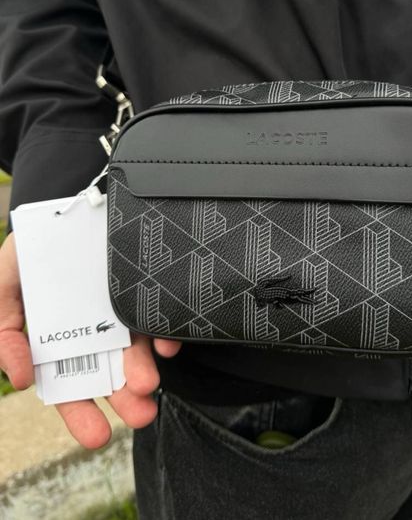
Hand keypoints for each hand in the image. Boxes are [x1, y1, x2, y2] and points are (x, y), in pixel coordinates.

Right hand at [0, 231, 180, 448]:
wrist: (67, 206)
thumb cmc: (32, 248)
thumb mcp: (5, 283)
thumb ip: (4, 329)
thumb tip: (21, 380)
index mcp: (57, 339)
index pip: (68, 386)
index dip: (79, 412)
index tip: (96, 435)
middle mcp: (92, 331)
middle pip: (108, 375)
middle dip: (123, 399)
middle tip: (139, 416)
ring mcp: (122, 311)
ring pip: (135, 349)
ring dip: (144, 371)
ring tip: (148, 385)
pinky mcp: (145, 293)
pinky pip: (157, 317)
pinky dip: (163, 334)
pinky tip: (166, 345)